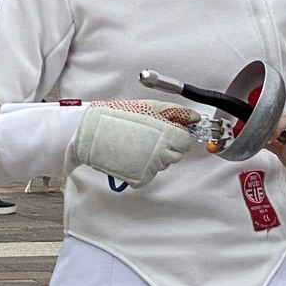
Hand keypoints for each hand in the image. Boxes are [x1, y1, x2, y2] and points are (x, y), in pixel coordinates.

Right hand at [72, 106, 193, 187]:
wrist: (91, 131)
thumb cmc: (117, 116)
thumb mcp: (148, 107)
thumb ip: (175, 112)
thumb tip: (194, 117)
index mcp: (165, 134)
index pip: (185, 142)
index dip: (179, 137)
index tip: (170, 133)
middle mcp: (159, 153)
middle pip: (176, 155)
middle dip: (167, 147)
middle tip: (150, 137)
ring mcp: (150, 167)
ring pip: (163, 165)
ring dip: (155, 156)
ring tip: (138, 144)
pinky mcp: (139, 178)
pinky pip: (149, 175)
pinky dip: (143, 167)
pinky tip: (133, 156)